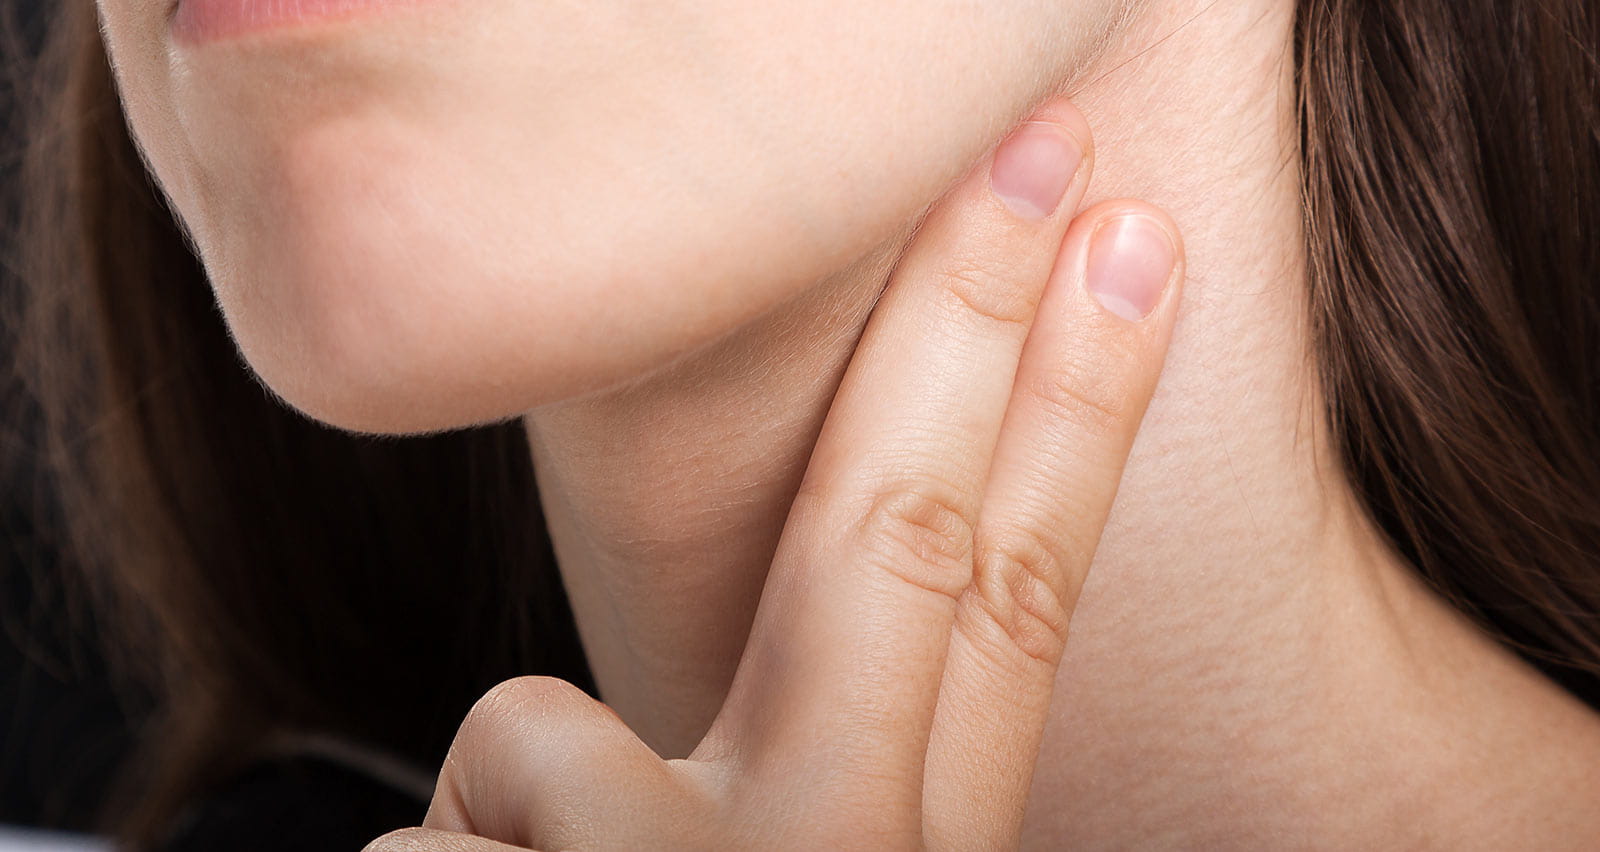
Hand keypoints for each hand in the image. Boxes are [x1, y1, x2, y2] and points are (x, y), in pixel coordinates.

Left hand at [366, 96, 1183, 851]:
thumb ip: (794, 740)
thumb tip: (794, 573)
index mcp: (905, 851)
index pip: (1019, 607)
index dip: (1083, 417)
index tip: (1132, 247)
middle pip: (907, 539)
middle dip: (967, 322)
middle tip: (1041, 143)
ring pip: (557, 727)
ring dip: (518, 803)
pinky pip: (443, 826)